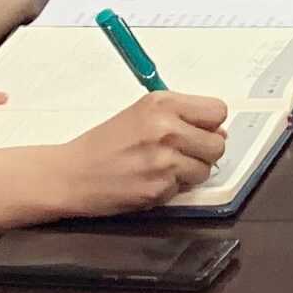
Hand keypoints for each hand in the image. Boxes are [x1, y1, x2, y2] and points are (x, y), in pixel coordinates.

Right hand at [58, 91, 229, 214]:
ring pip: (205, 169)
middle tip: (181, 153)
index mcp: (162, 103)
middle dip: (204, 152)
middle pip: (218, 144)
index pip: (217, 111)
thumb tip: (220, 132)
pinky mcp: (159, 189)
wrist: (71, 174)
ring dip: (189, 172)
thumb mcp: (142, 114)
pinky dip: (171, 188)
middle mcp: (166, 128)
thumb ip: (182, 118)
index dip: (210, 124)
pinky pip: (184, 189)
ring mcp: (163, 161)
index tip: (198, 130)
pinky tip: (150, 181)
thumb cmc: (106, 143)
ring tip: (161, 167)